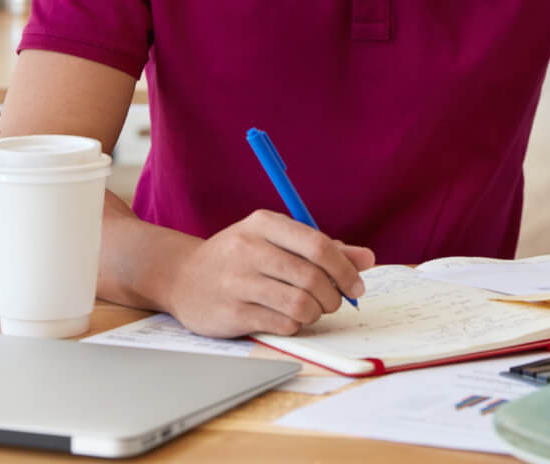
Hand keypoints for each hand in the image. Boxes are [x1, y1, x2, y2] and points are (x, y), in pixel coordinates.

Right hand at [165, 210, 374, 337]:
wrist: (182, 276)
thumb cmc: (239, 257)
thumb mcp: (275, 240)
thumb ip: (322, 248)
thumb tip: (367, 259)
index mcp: (264, 224)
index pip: (319, 245)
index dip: (345, 269)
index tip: (357, 285)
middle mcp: (249, 249)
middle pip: (312, 277)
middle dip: (333, 296)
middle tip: (333, 302)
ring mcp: (237, 282)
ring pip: (300, 304)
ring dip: (316, 312)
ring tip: (311, 310)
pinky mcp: (231, 312)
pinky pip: (282, 323)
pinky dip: (295, 325)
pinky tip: (288, 318)